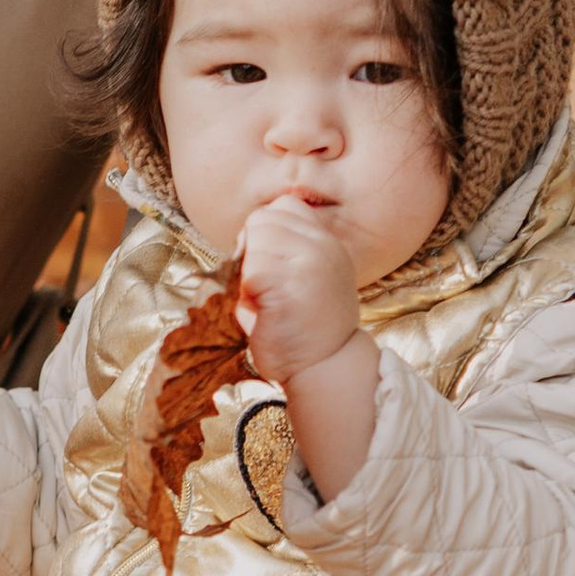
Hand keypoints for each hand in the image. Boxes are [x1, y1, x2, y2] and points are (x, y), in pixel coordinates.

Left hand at [235, 198, 362, 387]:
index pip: (283, 206)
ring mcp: (309, 263)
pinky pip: (249, 273)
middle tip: (265, 286)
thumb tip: (249, 233)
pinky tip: (265, 313)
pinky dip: (246, 295)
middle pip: (261, 220)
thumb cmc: (304, 327)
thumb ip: (286, 248)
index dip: (266, 232)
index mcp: (327, 242)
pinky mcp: (289, 286)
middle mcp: (322, 246)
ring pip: (253, 244)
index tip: (272, 264)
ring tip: (266, 301)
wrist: (325, 369)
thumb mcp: (307, 275)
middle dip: (252, 250)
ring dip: (248, 273)